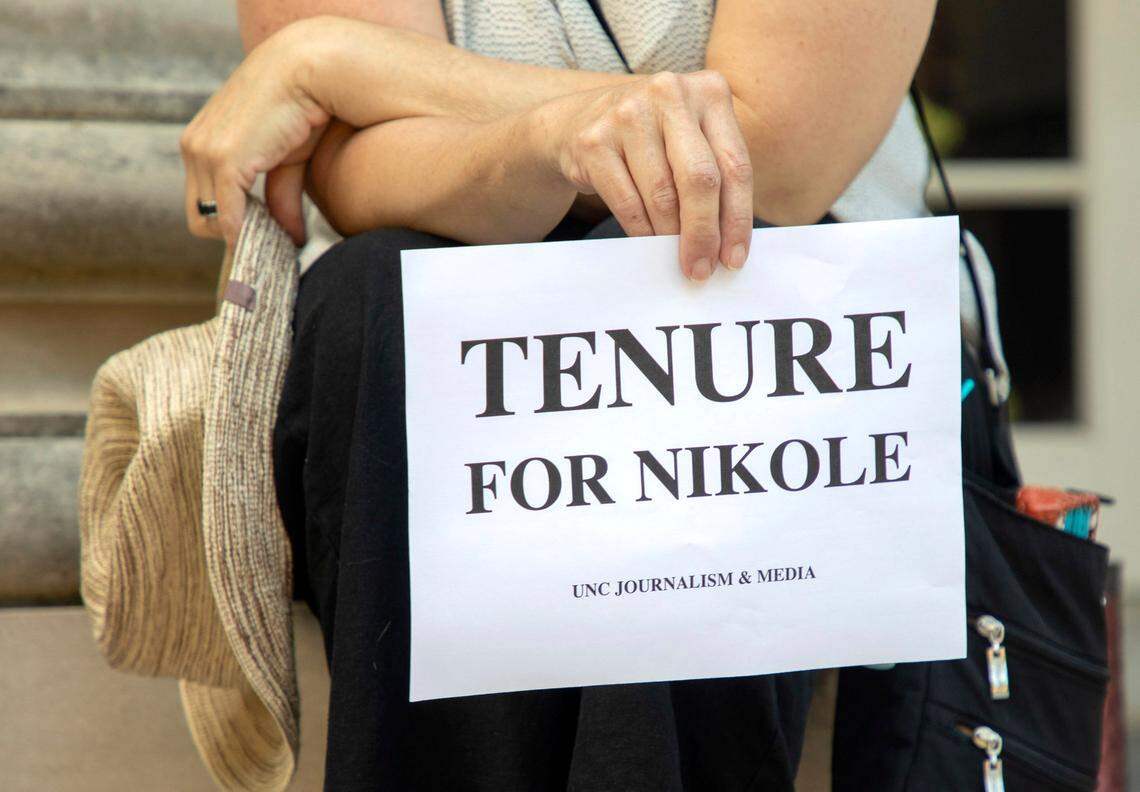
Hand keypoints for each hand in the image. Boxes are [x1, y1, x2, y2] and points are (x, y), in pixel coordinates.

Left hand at [180, 23, 330, 245]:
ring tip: (276, 242)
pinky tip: (272, 239)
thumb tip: (292, 238)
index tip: (262, 236)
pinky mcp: (224, 160)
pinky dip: (246, 233)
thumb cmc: (299, 108)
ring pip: (210, 222)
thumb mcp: (287, 160)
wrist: (305, 70)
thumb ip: (281, 198)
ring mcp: (204, 153)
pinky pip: (228, 214)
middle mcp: (193, 148)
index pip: (200, 202)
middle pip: (198, 219)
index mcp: (201, 143)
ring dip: (244, 237)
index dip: (229, 224)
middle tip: (269, 244)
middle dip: (234, 236)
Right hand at [542, 71, 753, 280]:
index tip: (734, 258)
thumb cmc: (650, 138)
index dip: (737, 219)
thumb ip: (715, 176)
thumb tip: (727, 243)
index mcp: (709, 91)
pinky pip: (627, 202)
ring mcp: (628, 114)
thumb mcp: (690, 139)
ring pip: (662, 195)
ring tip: (675, 256)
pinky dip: (642, 231)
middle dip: (704, 233)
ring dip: (671, 237)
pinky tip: (649, 243)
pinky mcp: (595, 141)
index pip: (735, 165)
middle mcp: (670, 93)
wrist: (578, 121)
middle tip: (702, 269)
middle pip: (700, 179)